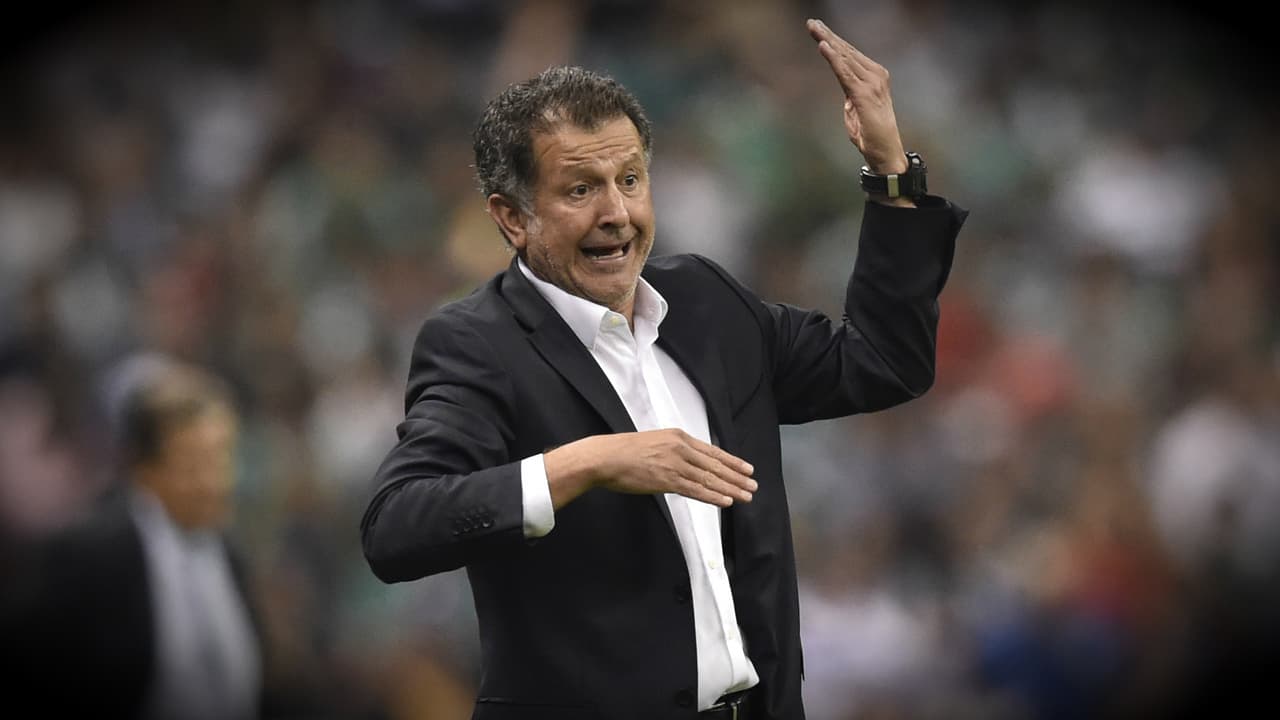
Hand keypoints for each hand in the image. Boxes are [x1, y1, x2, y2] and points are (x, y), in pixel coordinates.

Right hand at [545, 429, 756, 508]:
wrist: (606, 457)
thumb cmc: (625, 452)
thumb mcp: (655, 442)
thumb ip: (674, 451)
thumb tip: (688, 462)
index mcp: (679, 437)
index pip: (712, 451)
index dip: (732, 461)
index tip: (747, 469)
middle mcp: (681, 448)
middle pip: (715, 465)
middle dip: (737, 477)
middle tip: (753, 485)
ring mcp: (675, 464)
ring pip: (709, 479)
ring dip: (730, 489)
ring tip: (746, 496)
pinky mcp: (667, 480)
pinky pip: (695, 490)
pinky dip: (713, 496)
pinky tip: (726, 501)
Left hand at [807, 18, 907, 174]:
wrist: (885, 152)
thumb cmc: (871, 133)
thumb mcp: (855, 109)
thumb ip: (850, 94)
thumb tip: (845, 88)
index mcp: (873, 77)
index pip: (850, 55)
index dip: (833, 41)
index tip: (818, 29)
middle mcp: (875, 75)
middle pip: (847, 51)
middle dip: (828, 35)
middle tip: (811, 22)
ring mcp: (871, 83)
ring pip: (845, 57)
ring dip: (828, 41)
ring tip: (814, 28)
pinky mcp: (863, 94)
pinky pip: (844, 72)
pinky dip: (833, 59)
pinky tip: (823, 47)